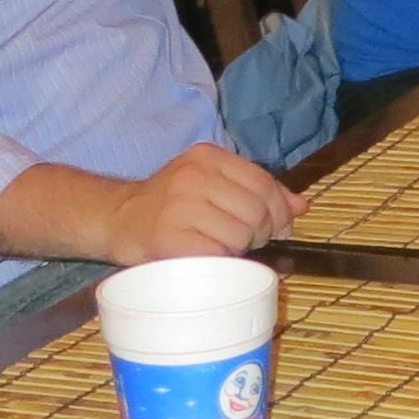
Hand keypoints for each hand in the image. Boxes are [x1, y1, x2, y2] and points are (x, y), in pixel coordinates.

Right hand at [108, 145, 298, 263]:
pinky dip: (222, 262)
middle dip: (261, 232)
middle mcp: (194, 176)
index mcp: (207, 156)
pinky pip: (219, 255)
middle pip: (256, 211)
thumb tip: (300, 206)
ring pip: (241, 235)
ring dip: (239, 249)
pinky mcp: (171, 238)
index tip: (281, 227)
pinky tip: (208, 257)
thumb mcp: (211, 183)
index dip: (280, 210)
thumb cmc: (170, 204)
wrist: (118, 218)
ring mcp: (180, 207)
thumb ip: (256, 190)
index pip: (263, 183)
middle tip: (246, 241)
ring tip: (221, 246)